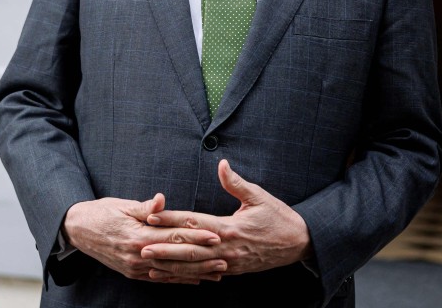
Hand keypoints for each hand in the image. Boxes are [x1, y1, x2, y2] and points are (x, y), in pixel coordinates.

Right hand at [62, 193, 224, 282]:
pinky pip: (160, 278)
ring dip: (196, 273)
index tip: (216, 235)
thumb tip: (162, 200)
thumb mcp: (122, 205)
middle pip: (177, 257)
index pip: (174, 236)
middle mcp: (138, 255)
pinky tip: (194, 280)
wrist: (78, 230)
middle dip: (203, 258)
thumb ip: (145, 207)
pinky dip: (179, 280)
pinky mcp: (133, 273)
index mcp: (137, 236)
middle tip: (225, 257)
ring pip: (172, 272)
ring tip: (217, 272)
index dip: (196, 236)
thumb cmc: (101, 213)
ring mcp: (136, 267)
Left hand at [141, 160, 311, 280]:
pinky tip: (173, 276)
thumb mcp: (259, 196)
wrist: (300, 243)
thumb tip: (222, 164)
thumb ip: (236, 183)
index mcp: (230, 227)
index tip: (151, 217)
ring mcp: (230, 261)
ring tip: (150, 265)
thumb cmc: (279, 216)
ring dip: (172, 266)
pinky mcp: (234, 269)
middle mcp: (227, 247)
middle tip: (141, 247)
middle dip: (164, 248)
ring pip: (196, 266)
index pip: (194, 222)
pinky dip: (188, 276)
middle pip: (190, 249)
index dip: (171, 220)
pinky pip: (207, 273)